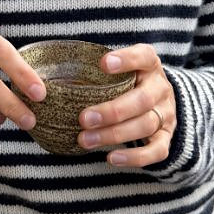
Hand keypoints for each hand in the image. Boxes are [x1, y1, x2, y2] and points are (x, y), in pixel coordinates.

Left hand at [76, 44, 175, 166]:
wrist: (159, 99)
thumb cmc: (127, 81)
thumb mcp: (120, 67)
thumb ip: (97, 69)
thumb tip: (48, 78)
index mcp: (149, 64)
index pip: (143, 56)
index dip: (126, 59)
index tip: (103, 64)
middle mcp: (160, 88)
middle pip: (142, 99)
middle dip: (112, 111)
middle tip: (83, 119)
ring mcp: (166, 113)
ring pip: (145, 125)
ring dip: (114, 134)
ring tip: (85, 140)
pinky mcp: (166, 137)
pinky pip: (156, 151)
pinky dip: (134, 157)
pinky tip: (111, 157)